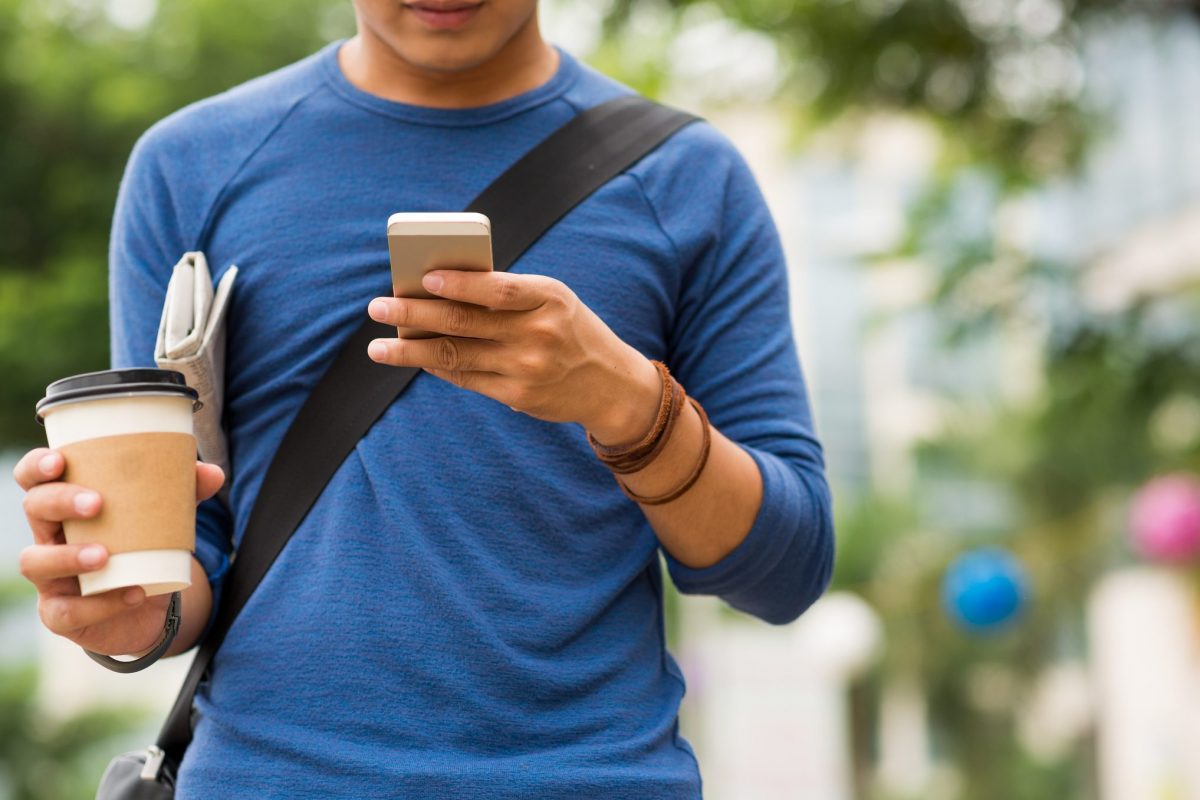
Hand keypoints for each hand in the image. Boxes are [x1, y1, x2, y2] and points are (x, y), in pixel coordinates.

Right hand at [13, 449, 223, 655]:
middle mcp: (49, 537)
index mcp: (65, 506)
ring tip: (104, 555)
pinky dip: (100, 604)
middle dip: (59, 502)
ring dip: (67, 556)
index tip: (58, 463)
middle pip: (34, 510)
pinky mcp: (60, 614)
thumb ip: (185, 494)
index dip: (36, 468)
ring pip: (36, 562)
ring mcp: (50, 577)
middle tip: (96, 504)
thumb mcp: (164, 519)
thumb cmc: (142, 548)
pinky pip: (68, 611)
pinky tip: (132, 593)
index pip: (35, 480)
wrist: (145, 605)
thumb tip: (214, 473)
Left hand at [366, 270, 661, 444]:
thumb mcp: (553, 301)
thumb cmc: (570, 329)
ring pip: (455, 355)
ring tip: (377, 347)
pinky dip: (436, 367)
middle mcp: (539, 334)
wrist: (611, 385)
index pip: (498, 289)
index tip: (423, 277)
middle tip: (378, 306)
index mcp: (549, 298)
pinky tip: (413, 358)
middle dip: (415, 314)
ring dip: (410, 350)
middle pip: (464, 323)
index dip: (460, 283)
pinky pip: (466, 378)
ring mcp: (527, 369)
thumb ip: (506, 294)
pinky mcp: (518, 397)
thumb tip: (435, 290)